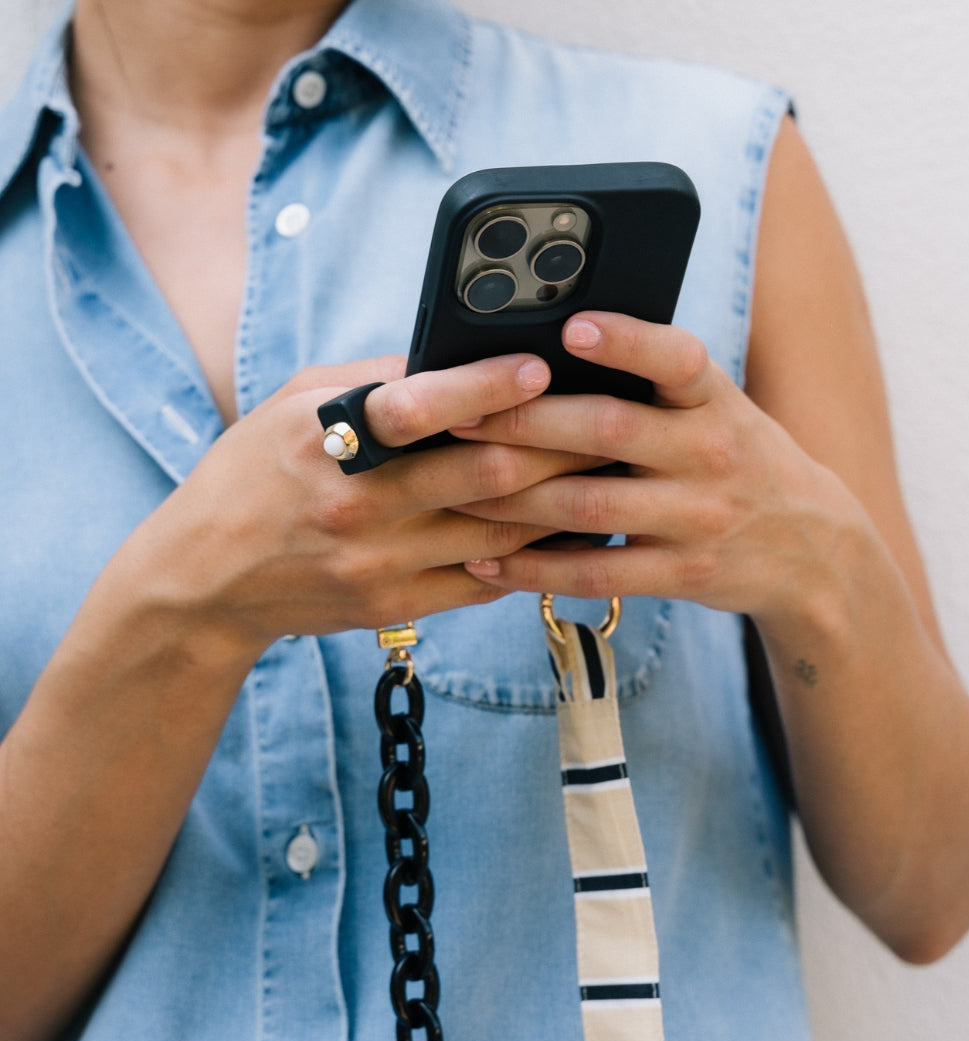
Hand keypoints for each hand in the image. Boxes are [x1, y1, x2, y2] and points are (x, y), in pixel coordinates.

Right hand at [117, 350, 603, 652]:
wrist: (206, 580)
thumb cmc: (255, 475)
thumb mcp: (294, 404)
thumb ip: (375, 381)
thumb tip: (457, 356)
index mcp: (328, 440)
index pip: (418, 408)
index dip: (485, 387)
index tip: (540, 367)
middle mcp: (358, 505)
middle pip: (482, 474)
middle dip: (555, 445)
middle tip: (609, 420)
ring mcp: (380, 562)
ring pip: (499, 531)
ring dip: (560, 501)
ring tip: (606, 472)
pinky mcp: (394, 603)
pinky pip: (484, 579)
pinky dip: (531, 555)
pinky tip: (567, 532)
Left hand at [451, 312, 866, 627]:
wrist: (811, 546)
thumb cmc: (738, 460)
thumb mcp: (717, 409)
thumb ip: (653, 387)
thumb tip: (551, 354)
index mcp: (714, 400)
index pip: (675, 358)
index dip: (626, 341)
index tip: (572, 326)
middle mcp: (709, 453)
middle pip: (606, 430)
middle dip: (525, 423)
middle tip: (461, 415)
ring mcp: (697, 518)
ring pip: (588, 505)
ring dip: (512, 499)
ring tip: (454, 489)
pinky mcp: (683, 573)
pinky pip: (596, 573)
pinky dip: (535, 568)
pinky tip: (488, 561)